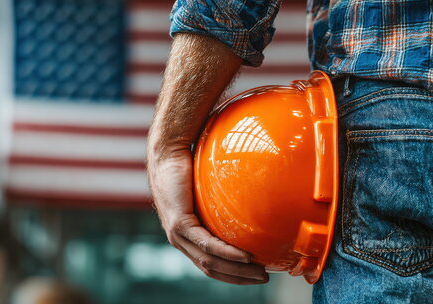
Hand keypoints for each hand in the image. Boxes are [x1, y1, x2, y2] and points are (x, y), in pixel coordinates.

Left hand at [148, 148, 268, 284]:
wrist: (167, 152)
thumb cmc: (188, 167)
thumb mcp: (207, 193)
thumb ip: (222, 204)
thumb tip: (250, 200)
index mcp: (186, 236)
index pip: (210, 264)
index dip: (233, 274)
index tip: (255, 274)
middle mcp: (180, 240)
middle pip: (211, 268)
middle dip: (239, 278)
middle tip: (264, 279)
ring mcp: (177, 234)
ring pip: (209, 261)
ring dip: (237, 270)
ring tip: (259, 272)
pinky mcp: (178, 223)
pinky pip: (206, 243)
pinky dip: (227, 253)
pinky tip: (245, 256)